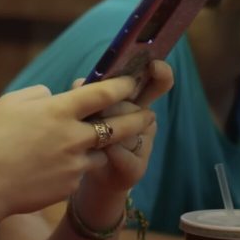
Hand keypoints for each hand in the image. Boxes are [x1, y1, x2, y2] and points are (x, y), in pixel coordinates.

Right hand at [0, 75, 155, 225]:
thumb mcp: (10, 103)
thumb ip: (39, 95)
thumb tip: (54, 97)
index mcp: (59, 110)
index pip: (103, 93)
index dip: (123, 85)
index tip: (131, 81)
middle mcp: (74, 136)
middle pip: (121, 125)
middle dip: (139, 118)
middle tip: (147, 114)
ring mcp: (75, 163)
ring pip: (103, 150)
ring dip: (103, 145)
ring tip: (96, 141)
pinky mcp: (71, 186)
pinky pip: (82, 171)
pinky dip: (78, 165)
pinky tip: (58, 165)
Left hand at [75, 60, 172, 193]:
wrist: (87, 174)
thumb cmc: (88, 133)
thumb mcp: (88, 108)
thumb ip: (88, 91)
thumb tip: (79, 84)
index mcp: (137, 101)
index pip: (157, 82)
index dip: (160, 73)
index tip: (154, 64)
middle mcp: (146, 122)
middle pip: (134, 106)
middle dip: (110, 109)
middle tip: (95, 113)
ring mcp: (145, 146)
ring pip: (127, 130)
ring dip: (104, 132)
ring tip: (91, 137)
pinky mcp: (136, 169)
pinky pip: (120, 153)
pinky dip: (104, 152)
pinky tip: (97, 154)